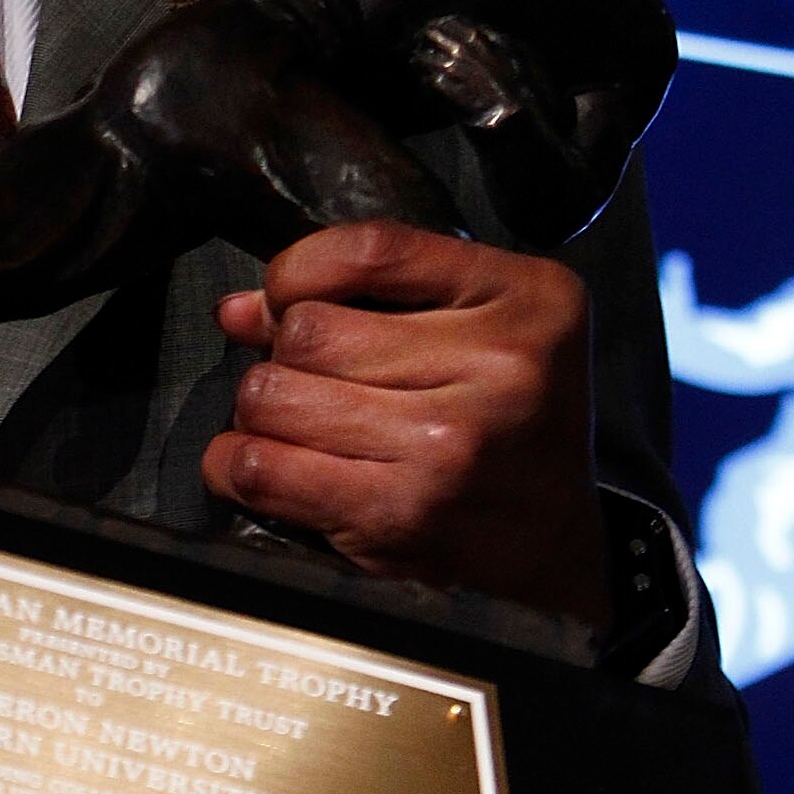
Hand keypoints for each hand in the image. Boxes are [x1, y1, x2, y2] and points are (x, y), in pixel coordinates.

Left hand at [205, 220, 610, 627]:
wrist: (554, 541)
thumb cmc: (511, 424)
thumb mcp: (484, 325)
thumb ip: (371, 294)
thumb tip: (240, 309)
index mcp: (527, 299)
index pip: (370, 251)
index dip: (300, 270)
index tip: (289, 294)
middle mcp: (497, 367)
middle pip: (308, 330)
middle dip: (286, 353)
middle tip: (314, 379)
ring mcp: (448, 444)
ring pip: (273, 395)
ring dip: (264, 410)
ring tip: (300, 423)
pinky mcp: (399, 511)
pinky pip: (261, 467)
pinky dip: (239, 464)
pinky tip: (270, 463)